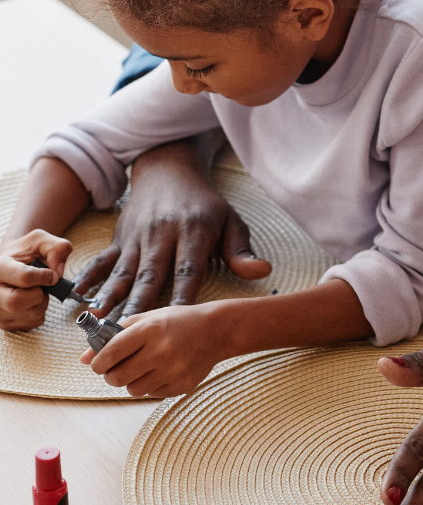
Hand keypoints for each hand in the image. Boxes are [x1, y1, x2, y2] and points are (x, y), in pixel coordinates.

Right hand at [0, 230, 73, 330]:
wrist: (10, 263)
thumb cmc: (25, 253)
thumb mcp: (41, 241)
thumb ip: (57, 248)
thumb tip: (58, 272)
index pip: (23, 277)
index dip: (44, 277)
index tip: (52, 275)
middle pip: (15, 302)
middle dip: (38, 295)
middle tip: (41, 287)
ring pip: (30, 314)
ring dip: (42, 302)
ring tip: (36, 290)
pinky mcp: (5, 323)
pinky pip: (34, 322)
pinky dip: (40, 312)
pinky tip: (32, 300)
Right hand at [74, 139, 270, 316]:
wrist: (169, 169)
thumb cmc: (205, 205)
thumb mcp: (230, 221)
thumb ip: (241, 250)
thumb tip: (262, 271)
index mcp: (192, 233)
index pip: (188, 270)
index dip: (182, 297)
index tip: (176, 323)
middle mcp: (161, 235)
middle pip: (150, 275)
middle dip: (139, 306)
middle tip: (129, 335)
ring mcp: (137, 237)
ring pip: (123, 272)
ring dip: (111, 298)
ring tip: (100, 323)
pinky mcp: (120, 237)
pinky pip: (103, 260)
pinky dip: (90, 278)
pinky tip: (78, 298)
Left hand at [85, 302, 225, 396]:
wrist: (216, 331)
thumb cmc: (177, 322)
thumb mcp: (146, 319)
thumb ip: (114, 336)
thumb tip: (83, 359)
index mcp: (149, 330)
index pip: (110, 354)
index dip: (97, 363)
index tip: (97, 364)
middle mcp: (161, 351)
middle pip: (117, 378)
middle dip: (110, 376)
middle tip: (116, 369)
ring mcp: (174, 371)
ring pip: (133, 390)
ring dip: (131, 382)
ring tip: (140, 369)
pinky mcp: (183, 385)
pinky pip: (152, 395)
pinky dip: (150, 386)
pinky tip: (159, 372)